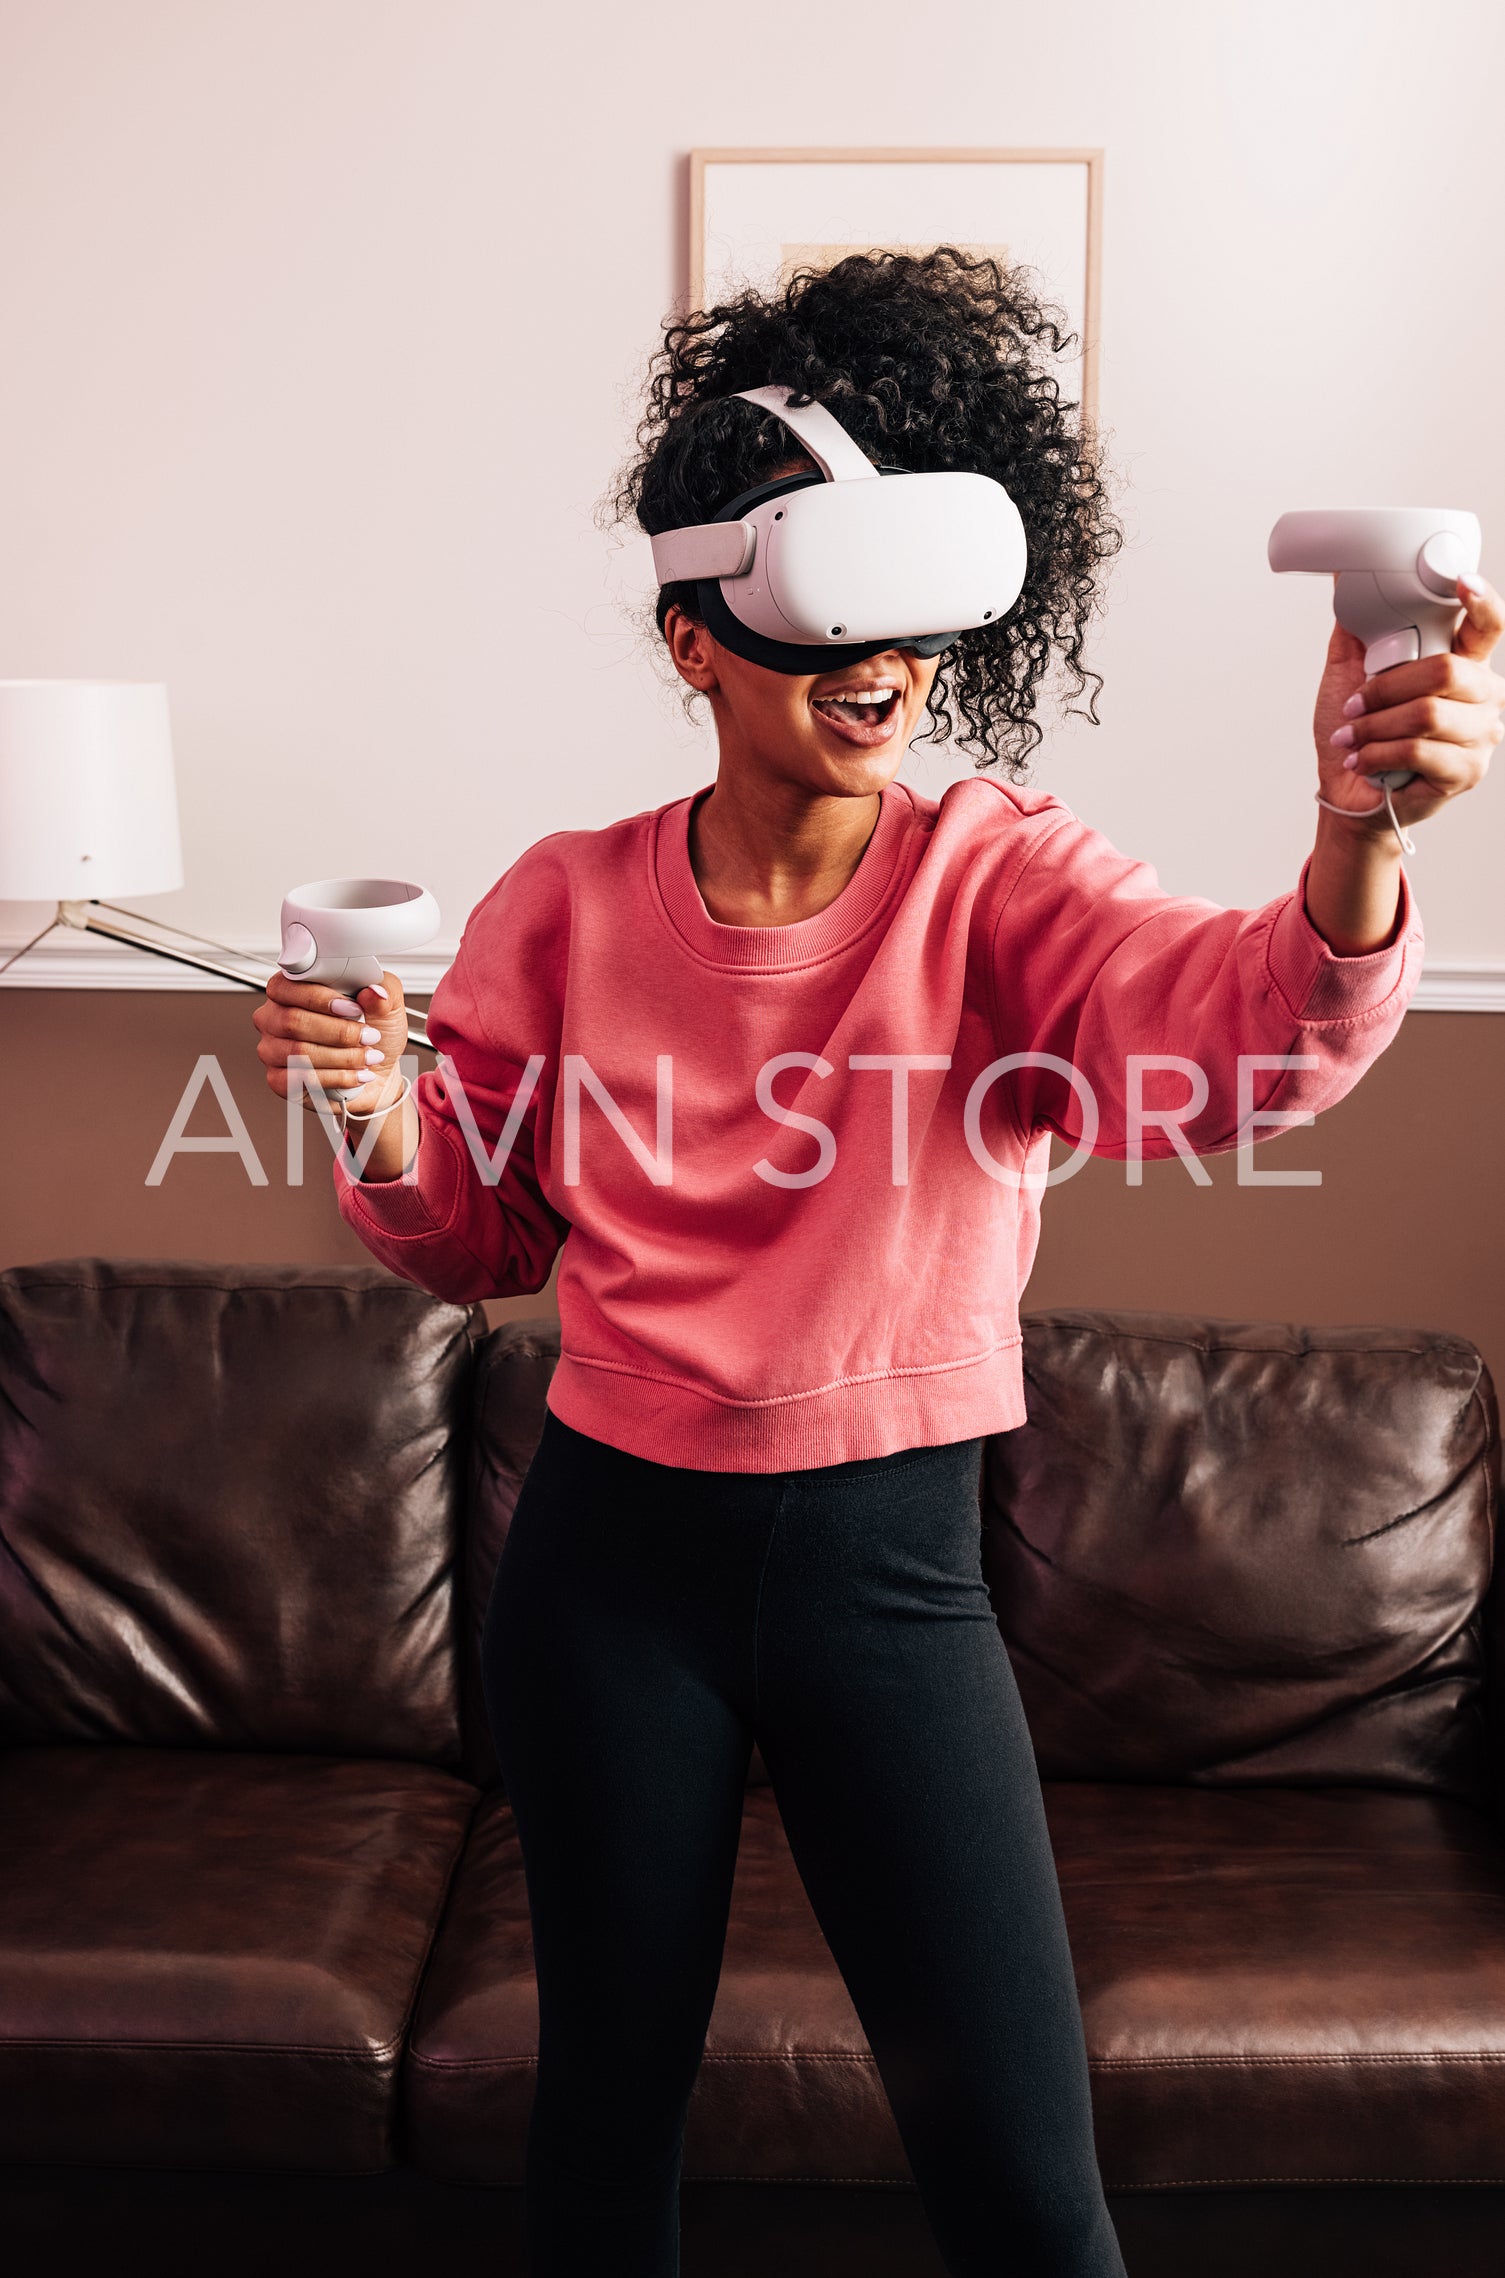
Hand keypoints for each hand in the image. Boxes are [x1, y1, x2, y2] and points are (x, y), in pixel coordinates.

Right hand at [253, 970, 408, 1114]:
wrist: (378, 1072)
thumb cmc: (374, 1035)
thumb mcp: (387, 1006)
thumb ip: (384, 990)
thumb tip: (374, 991)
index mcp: (291, 990)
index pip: (286, 986)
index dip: (319, 998)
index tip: (354, 1008)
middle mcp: (275, 1018)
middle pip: (292, 1020)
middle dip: (339, 1031)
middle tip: (368, 1036)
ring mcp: (272, 1050)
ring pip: (299, 1052)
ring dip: (342, 1056)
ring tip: (367, 1056)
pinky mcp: (279, 1080)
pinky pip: (301, 1079)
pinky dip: (337, 1078)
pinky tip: (356, 1074)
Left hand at [1313, 571, 1504, 822]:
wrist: (1348, 792)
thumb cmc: (1357, 732)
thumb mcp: (1353, 672)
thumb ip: (1361, 628)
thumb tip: (1348, 575)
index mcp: (1464, 663)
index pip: (1488, 626)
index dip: (1481, 601)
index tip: (1462, 582)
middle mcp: (1483, 695)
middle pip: (1447, 670)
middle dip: (1387, 687)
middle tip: (1353, 703)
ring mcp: (1480, 735)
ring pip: (1428, 714)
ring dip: (1375, 725)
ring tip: (1350, 736)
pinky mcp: (1466, 771)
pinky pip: (1418, 751)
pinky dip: (1377, 753)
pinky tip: (1361, 759)